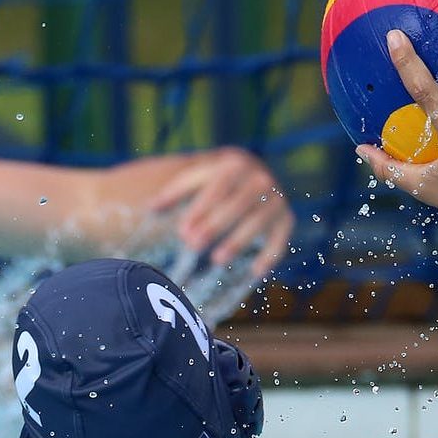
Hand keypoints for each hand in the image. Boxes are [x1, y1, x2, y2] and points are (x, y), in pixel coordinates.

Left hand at [145, 146, 291, 276]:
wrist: (250, 178)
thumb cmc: (212, 184)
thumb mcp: (195, 182)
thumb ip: (175, 192)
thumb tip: (152, 208)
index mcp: (235, 165)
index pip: (217, 187)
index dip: (200, 209)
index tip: (182, 231)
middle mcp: (259, 178)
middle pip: (237, 204)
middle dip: (215, 225)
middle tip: (193, 246)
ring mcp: (275, 198)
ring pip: (258, 221)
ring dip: (239, 241)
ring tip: (217, 260)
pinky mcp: (286, 219)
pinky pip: (280, 238)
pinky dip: (270, 254)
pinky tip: (255, 272)